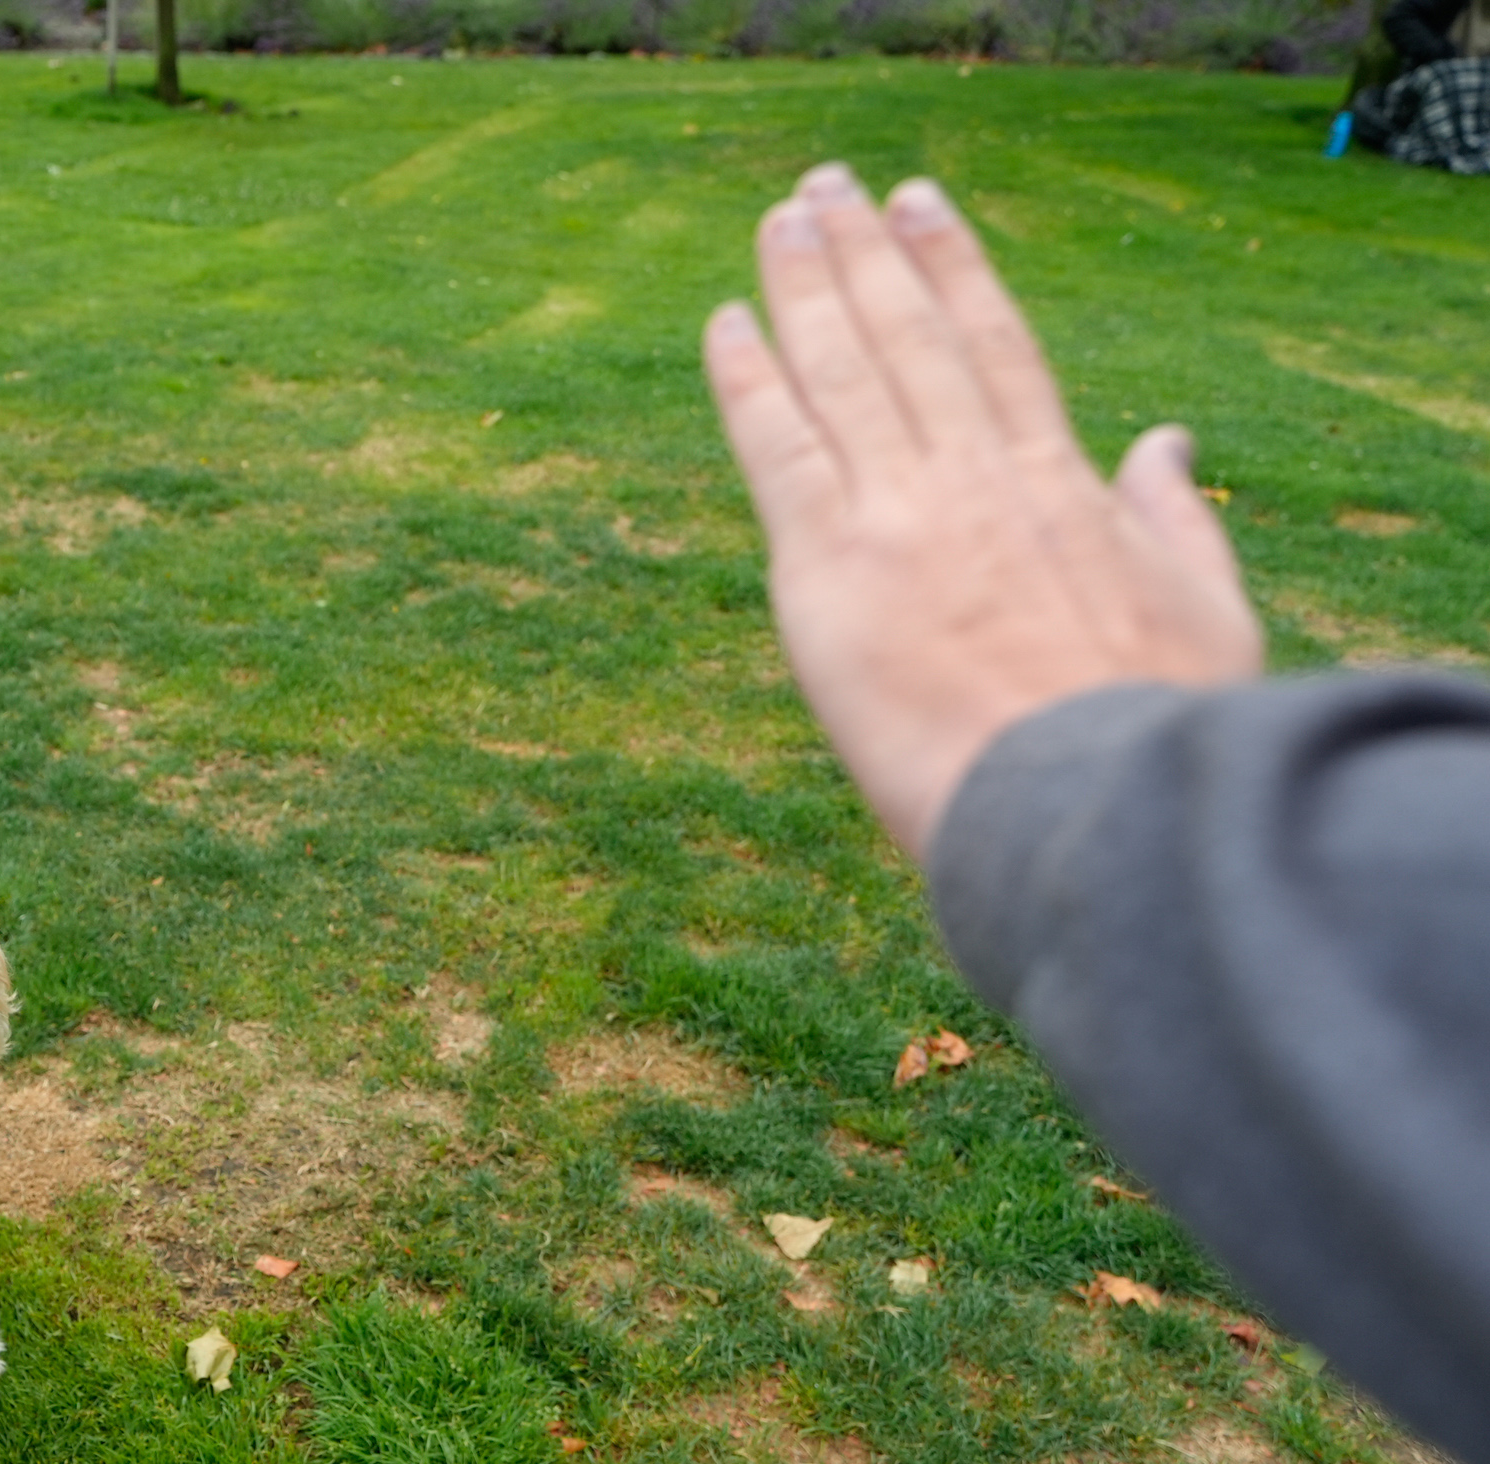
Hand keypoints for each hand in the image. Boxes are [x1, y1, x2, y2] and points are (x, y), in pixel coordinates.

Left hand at [704, 166, 1261, 859]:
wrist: (1087, 808)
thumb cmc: (1153, 731)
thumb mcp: (1204, 607)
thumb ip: (1174, 517)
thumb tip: (1163, 443)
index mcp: (1060, 485)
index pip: (994, 347)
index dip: (950, 268)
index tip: (918, 208)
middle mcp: (973, 479)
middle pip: (907, 337)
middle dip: (862, 256)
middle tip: (824, 188)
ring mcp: (899, 518)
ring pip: (840, 372)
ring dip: (802, 287)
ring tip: (777, 221)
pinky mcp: (828, 572)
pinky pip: (777, 450)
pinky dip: (747, 382)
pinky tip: (725, 326)